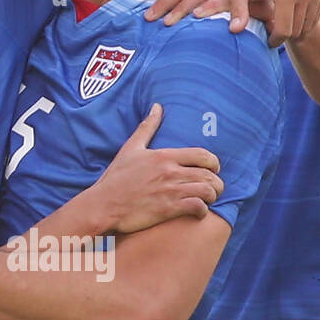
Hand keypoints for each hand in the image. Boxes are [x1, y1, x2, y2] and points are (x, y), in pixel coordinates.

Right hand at [91, 103, 223, 232]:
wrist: (103, 205)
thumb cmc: (116, 178)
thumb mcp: (131, 148)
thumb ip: (147, 127)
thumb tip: (157, 106)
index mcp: (164, 156)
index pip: (202, 154)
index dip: (214, 162)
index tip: (213, 169)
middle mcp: (170, 172)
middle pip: (209, 174)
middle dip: (217, 182)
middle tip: (214, 188)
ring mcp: (169, 191)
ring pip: (207, 191)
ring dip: (212, 196)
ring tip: (208, 200)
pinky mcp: (167, 209)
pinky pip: (197, 207)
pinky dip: (202, 211)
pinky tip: (198, 213)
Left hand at [228, 0, 319, 45]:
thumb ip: (238, 11)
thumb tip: (234, 31)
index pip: (284, 30)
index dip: (274, 40)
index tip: (267, 41)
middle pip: (298, 29)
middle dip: (285, 35)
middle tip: (273, 33)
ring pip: (309, 23)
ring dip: (295, 28)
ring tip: (280, 24)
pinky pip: (316, 13)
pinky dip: (304, 18)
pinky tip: (290, 14)